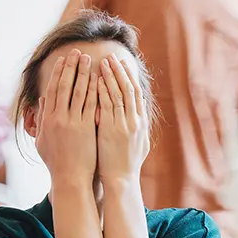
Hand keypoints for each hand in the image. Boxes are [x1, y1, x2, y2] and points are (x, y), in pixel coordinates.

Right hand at [35, 49, 97, 185]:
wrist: (70, 178)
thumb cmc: (56, 162)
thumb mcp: (42, 140)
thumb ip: (41, 119)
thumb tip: (43, 100)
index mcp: (48, 119)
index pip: (53, 89)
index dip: (58, 72)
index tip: (64, 60)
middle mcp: (59, 118)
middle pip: (65, 86)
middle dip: (71, 67)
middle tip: (77, 52)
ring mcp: (74, 123)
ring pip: (79, 92)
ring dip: (84, 73)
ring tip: (89, 59)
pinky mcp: (87, 128)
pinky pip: (92, 104)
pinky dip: (95, 90)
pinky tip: (99, 78)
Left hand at [96, 54, 146, 184]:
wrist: (122, 181)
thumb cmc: (126, 165)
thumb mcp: (138, 144)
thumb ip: (138, 127)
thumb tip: (139, 113)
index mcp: (141, 123)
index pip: (136, 94)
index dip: (130, 77)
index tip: (124, 64)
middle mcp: (135, 121)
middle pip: (129, 89)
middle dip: (120, 71)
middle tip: (113, 56)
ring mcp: (124, 124)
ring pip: (118, 93)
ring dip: (110, 76)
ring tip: (103, 61)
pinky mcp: (111, 129)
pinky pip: (106, 105)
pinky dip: (102, 91)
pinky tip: (96, 79)